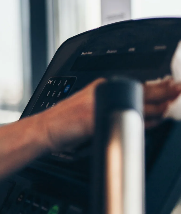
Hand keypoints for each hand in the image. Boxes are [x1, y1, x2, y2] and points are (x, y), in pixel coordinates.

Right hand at [42, 77, 180, 151]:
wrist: (46, 129)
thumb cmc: (67, 123)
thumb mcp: (92, 109)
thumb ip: (115, 106)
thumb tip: (146, 114)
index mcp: (104, 85)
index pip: (139, 83)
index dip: (161, 85)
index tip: (176, 87)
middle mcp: (104, 90)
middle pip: (143, 91)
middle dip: (165, 95)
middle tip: (178, 93)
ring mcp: (99, 103)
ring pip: (139, 105)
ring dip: (159, 109)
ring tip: (168, 110)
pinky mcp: (95, 117)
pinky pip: (122, 120)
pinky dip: (143, 122)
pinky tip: (152, 122)